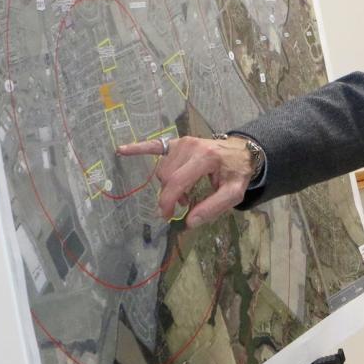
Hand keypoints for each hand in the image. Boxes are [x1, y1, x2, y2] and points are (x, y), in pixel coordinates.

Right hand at [116, 136, 256, 226]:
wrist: (242, 151)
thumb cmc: (236, 173)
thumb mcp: (233, 193)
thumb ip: (213, 208)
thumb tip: (189, 222)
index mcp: (205, 158)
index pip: (177, 182)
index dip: (167, 202)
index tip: (167, 216)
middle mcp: (191, 147)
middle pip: (167, 177)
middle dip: (170, 195)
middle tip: (184, 203)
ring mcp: (183, 142)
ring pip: (162, 169)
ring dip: (168, 184)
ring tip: (184, 191)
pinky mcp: (178, 142)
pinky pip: (154, 145)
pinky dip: (138, 148)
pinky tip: (121, 151)